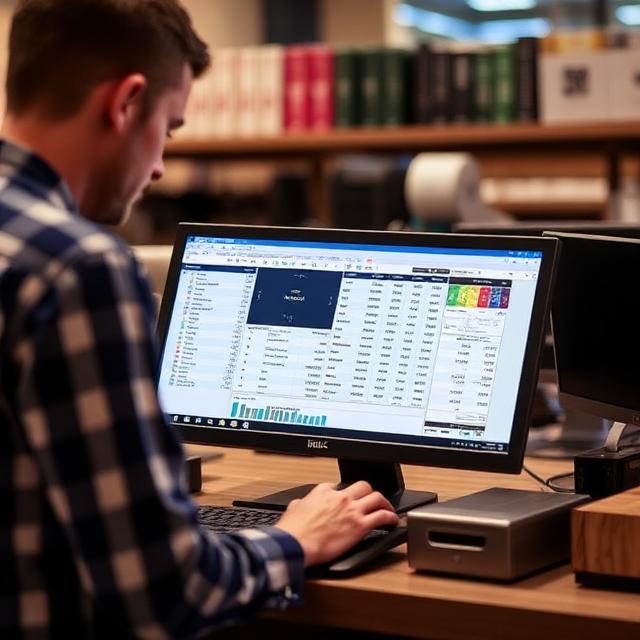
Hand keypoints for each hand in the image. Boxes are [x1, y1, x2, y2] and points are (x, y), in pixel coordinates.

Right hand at [275, 481, 399, 566]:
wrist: (296, 543)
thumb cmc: (293, 530)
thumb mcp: (293, 508)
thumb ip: (301, 503)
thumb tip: (300, 504)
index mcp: (324, 491)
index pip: (339, 486)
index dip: (344, 493)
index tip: (347, 500)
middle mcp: (340, 497)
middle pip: (363, 486)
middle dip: (369, 492)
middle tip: (372, 500)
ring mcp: (352, 510)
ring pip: (376, 497)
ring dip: (384, 502)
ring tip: (388, 508)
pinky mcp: (360, 526)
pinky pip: (382, 516)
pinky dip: (391, 517)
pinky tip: (393, 521)